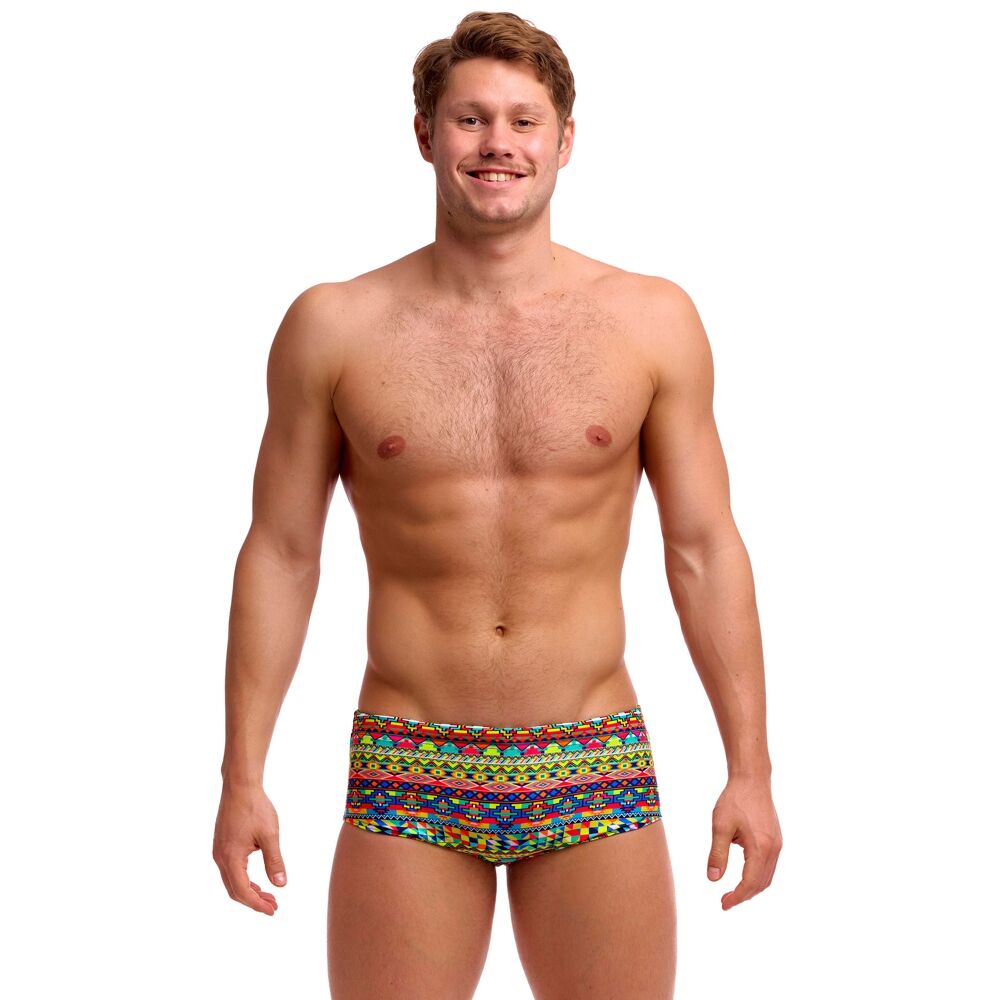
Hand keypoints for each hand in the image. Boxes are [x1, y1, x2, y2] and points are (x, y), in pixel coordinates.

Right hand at [213, 783, 286, 915]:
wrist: (240, 786)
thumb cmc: (255, 808)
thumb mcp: (269, 835)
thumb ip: (275, 861)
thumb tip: (281, 885)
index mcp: (231, 858)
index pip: (243, 891)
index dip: (257, 904)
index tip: (273, 911)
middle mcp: (221, 858)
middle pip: (234, 890)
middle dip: (254, 901)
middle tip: (273, 906)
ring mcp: (219, 851)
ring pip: (231, 881)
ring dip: (249, 891)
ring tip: (268, 895)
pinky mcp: (221, 845)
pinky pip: (230, 870)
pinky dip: (243, 880)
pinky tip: (256, 879)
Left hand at [707, 775, 781, 909]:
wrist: (752, 780)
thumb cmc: (734, 800)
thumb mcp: (720, 826)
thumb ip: (717, 854)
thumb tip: (713, 879)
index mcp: (760, 848)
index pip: (749, 883)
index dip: (737, 897)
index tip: (723, 904)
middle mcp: (773, 849)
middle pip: (761, 883)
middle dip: (744, 895)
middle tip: (725, 901)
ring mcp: (777, 844)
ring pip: (767, 876)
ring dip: (752, 887)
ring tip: (734, 892)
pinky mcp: (776, 839)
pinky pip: (769, 866)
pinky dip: (758, 876)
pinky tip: (744, 874)